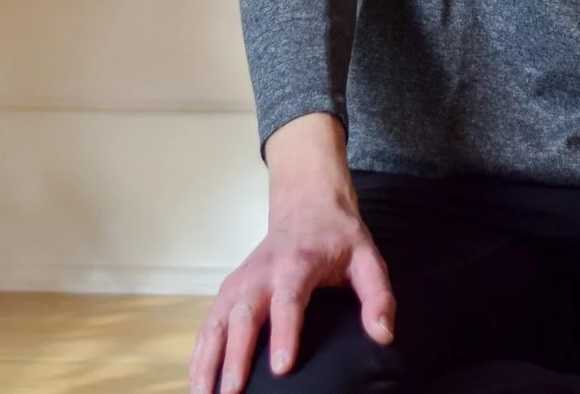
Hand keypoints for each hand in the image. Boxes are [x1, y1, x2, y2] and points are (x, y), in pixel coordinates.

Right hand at [190, 114, 394, 393]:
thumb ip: (378, 296)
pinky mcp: (228, 290)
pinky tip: (197, 381)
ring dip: (207, 359)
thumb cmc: (337, 237)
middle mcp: (261, 273)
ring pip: (216, 321)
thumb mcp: (367, 258)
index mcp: (297, 264)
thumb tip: (382, 335)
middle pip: (244, 316)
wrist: (306, 205)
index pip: (288, 301)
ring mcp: (240, 281)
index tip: (282, 368)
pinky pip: (208, 324)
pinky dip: (199, 352)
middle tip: (233, 393)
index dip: (285, 334)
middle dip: (235, 357)